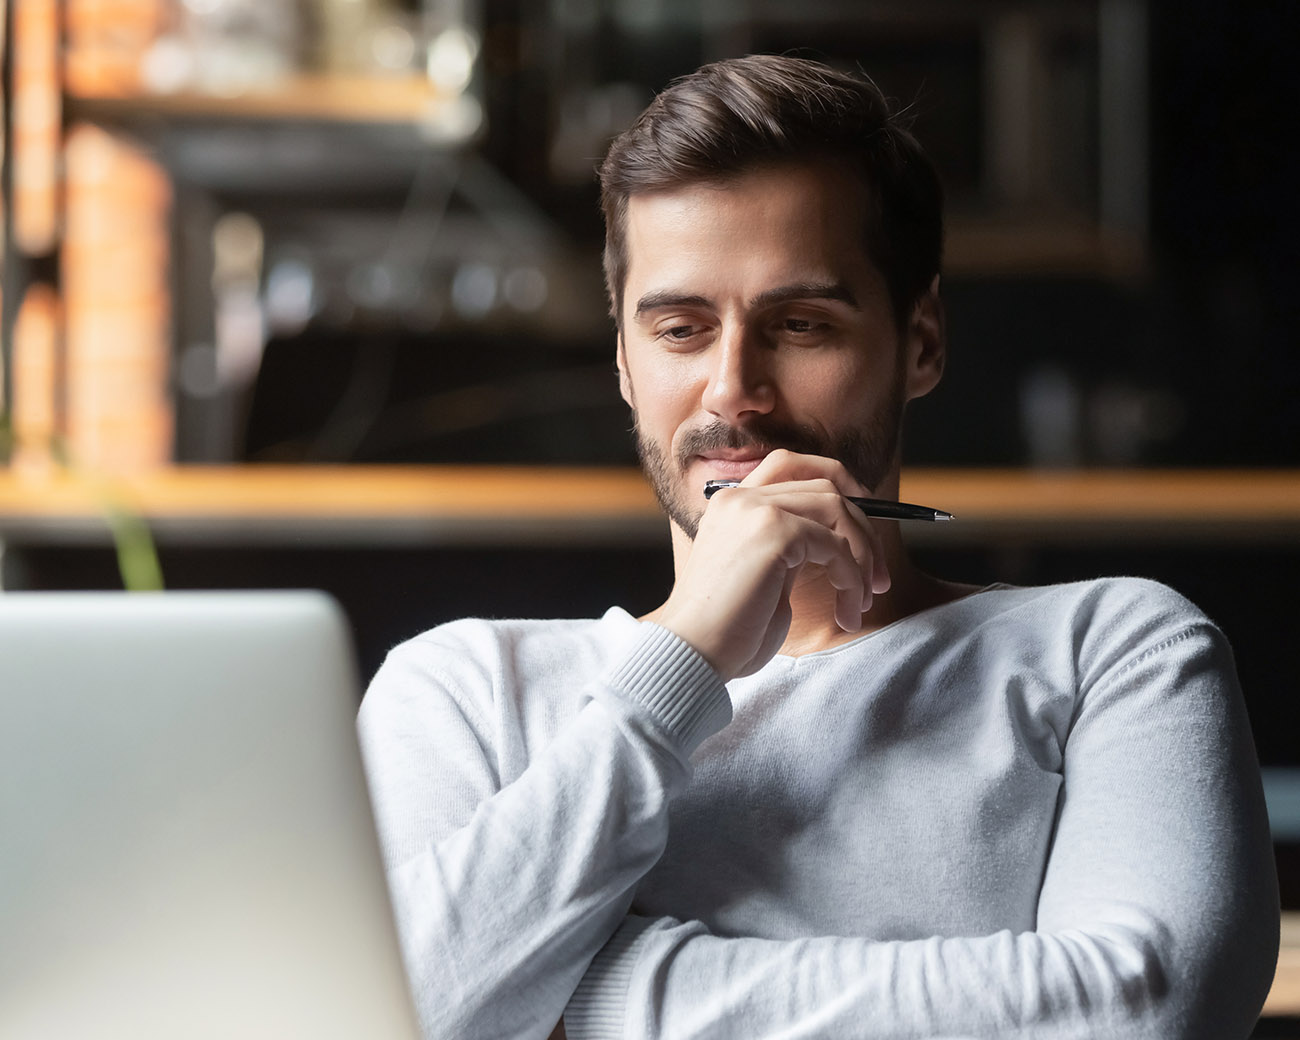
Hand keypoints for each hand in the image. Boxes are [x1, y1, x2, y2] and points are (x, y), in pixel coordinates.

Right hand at [655, 450, 890, 680]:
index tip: (865, 528)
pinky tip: (846, 609)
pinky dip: (852, 577)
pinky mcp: (773, 531)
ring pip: (837, 508)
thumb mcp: (764, 576)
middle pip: (826, 484)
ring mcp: (755, 509)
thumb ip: (791, 548)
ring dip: (863, 556)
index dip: (839, 485)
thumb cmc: (727, 630)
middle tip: (878, 578)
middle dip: (865, 529)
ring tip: (862, 599)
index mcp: (732, 503)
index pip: (793, 465)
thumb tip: (842, 542)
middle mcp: (741, 497)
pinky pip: (835, 545)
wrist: (693, 653)